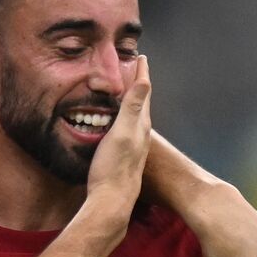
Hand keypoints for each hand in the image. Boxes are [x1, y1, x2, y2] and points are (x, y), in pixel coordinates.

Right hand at [84, 55, 152, 218]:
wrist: (112, 200)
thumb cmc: (114, 167)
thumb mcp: (122, 133)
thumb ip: (133, 107)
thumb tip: (145, 80)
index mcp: (140, 124)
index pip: (143, 91)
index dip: (141, 73)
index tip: (141, 56)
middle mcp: (140, 133)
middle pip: (140, 101)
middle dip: (137, 83)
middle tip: (132, 68)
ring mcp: (132, 144)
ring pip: (133, 114)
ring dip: (129, 100)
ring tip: (122, 90)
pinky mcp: (124, 154)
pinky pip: (124, 126)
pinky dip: (121, 115)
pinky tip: (114, 121)